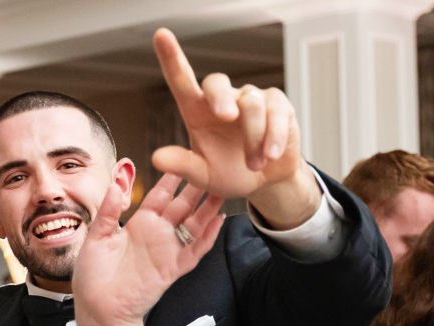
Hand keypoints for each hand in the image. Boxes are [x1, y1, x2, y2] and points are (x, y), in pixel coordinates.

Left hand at [73, 174, 223, 325]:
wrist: (99, 308)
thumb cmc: (94, 276)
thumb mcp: (96, 238)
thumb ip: (108, 212)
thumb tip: (115, 185)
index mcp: (139, 224)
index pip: (159, 195)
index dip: (171, 179)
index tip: (181, 159)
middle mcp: (156, 234)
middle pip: (182, 205)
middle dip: (196, 187)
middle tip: (210, 167)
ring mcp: (167, 251)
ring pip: (194, 224)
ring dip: (208, 208)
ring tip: (223, 187)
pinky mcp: (173, 268)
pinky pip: (195, 251)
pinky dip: (208, 237)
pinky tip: (219, 220)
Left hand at [150, 28, 318, 225]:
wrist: (265, 181)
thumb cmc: (229, 173)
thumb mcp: (203, 175)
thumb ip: (182, 165)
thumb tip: (156, 158)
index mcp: (198, 111)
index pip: (181, 80)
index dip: (171, 57)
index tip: (161, 36)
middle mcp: (222, 99)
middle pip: (217, 83)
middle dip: (221, 98)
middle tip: (226, 116)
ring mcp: (250, 98)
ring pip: (251, 105)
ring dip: (253, 138)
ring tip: (254, 164)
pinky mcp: (277, 104)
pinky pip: (276, 111)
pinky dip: (272, 135)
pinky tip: (270, 153)